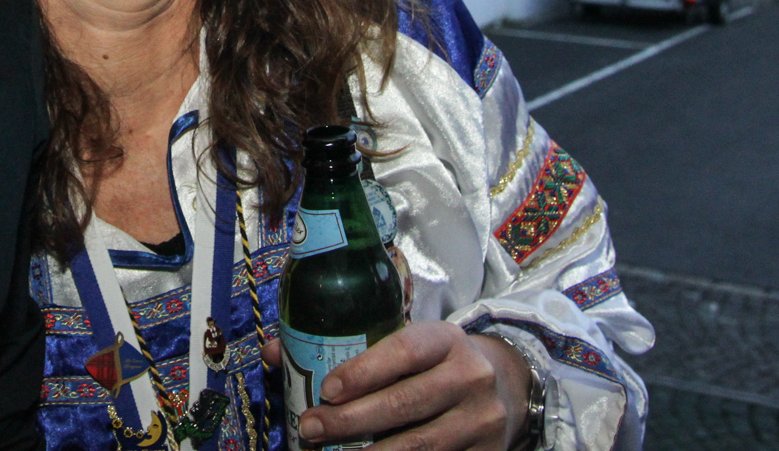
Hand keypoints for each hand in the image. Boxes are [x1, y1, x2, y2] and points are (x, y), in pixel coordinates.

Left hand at [262, 322, 527, 449]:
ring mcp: (483, 419)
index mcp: (446, 339)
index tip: (327, 390)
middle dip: (351, 420)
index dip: (364, 372)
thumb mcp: (407, 344)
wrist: (504, 386)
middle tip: (310, 428)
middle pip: (405, 403)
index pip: (404, 351)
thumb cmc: (435, 364)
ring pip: (421, 444)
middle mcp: (471, 376)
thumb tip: (274, 352)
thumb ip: (349, 348)